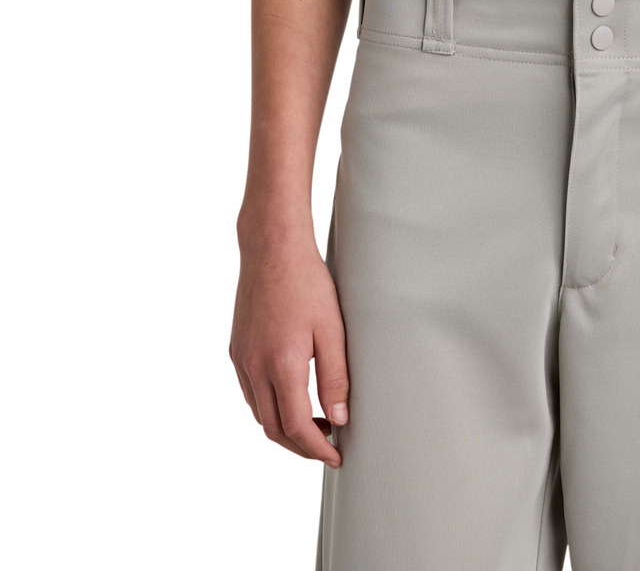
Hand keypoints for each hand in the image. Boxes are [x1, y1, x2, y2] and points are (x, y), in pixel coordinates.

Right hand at [230, 226, 348, 466]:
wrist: (272, 248)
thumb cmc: (306, 282)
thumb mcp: (332, 329)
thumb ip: (335, 377)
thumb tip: (340, 417)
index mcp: (281, 365)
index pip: (297, 427)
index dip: (317, 448)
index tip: (335, 455)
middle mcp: (254, 367)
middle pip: (273, 429)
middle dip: (300, 446)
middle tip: (327, 445)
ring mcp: (241, 359)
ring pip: (259, 413)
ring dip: (283, 428)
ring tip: (314, 423)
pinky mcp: (236, 349)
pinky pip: (250, 393)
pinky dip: (269, 406)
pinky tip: (290, 396)